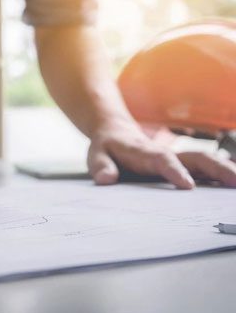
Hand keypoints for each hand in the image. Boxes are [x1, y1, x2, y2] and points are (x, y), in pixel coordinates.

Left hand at [87, 118, 235, 187]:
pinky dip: (221, 176)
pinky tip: (233, 186)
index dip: (174, 170)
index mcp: (143, 152)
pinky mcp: (181, 164)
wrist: (115, 132)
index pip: (161, 160)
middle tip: (235, 182)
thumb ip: (101, 166)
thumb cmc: (108, 147)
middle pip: (194, 157)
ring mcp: (176, 158)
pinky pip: (204, 168)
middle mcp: (165, 153)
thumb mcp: (97, 155)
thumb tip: (106, 179)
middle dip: (216, 168)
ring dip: (225, 171)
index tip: (187, 185)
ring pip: (205, 161)